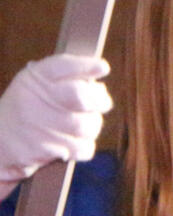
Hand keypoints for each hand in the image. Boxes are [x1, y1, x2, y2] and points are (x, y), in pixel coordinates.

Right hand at [0, 54, 112, 193]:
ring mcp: (35, 125)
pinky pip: (82, 148)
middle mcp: (32, 99)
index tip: (102, 67)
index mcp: (33, 79)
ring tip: (78, 127)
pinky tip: (69, 143)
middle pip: (81, 97)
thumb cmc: (28, 110)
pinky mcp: (42, 149)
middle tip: (101, 104)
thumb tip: (99, 83)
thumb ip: (68, 80)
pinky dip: (82, 147)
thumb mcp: (38, 85)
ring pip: (87, 126)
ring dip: (91, 128)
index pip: (61, 65)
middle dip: (99, 101)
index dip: (85, 66)